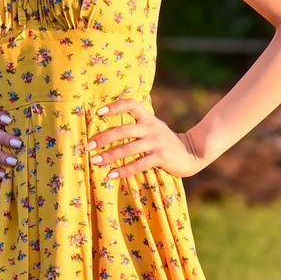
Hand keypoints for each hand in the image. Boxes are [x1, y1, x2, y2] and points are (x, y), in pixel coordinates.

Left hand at [91, 96, 205, 178]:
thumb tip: (110, 129)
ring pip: (128, 149)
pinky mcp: (160, 157)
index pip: (131, 104)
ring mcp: (156, 142)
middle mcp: (151, 128)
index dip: (115, 106)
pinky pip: (138, 164)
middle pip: (124, 130)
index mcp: (148, 118)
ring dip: (110, 156)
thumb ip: (138, 125)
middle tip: (89, 146)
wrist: (192, 153)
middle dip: (104, 138)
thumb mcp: (154, 128)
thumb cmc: (165, 141)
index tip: (98, 112)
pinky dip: (123, 170)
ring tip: (95, 161)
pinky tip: (111, 175)